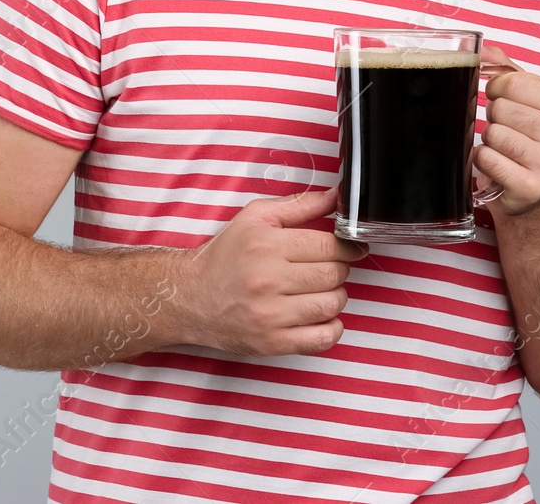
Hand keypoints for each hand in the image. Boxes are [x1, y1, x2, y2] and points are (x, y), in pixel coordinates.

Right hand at [174, 186, 366, 356]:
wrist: (189, 297)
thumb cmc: (223, 257)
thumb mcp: (254, 217)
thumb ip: (298, 205)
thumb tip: (334, 198)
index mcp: (267, 246)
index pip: (329, 246)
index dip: (347, 247)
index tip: (350, 248)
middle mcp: (268, 280)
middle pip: (334, 275)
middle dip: (339, 269)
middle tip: (327, 267)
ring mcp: (271, 315)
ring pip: (332, 305)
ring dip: (335, 296)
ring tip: (319, 289)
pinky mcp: (272, 343)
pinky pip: (323, 339)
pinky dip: (331, 328)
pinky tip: (319, 316)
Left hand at [474, 43, 539, 214]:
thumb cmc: (531, 139)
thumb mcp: (529, 101)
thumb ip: (507, 71)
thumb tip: (483, 48)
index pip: (513, 83)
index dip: (497, 89)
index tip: (503, 100)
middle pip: (500, 109)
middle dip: (494, 117)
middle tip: (507, 129)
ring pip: (492, 134)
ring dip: (489, 140)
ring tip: (505, 148)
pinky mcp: (531, 187)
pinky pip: (486, 159)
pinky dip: (483, 160)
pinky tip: (499, 164)